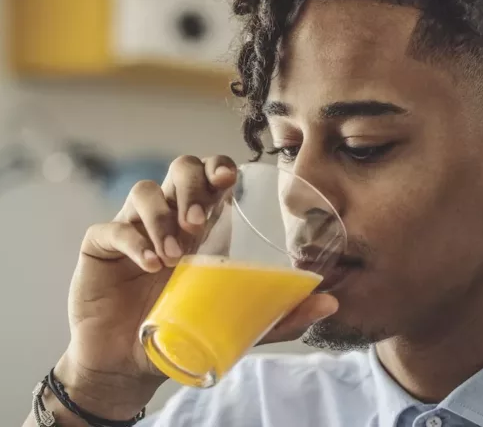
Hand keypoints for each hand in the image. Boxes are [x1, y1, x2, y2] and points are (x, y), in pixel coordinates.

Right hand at [58, 155, 337, 418]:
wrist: (132, 362)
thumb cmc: (186, 328)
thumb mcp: (237, 319)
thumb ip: (280, 313)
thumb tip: (331, 301)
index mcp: (204, 225)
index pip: (213, 177)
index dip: (220, 168)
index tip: (230, 181)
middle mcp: (170, 217)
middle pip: (180, 168)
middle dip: (191, 186)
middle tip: (198, 222)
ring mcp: (135, 227)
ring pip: (144, 191)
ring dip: (162, 216)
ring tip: (174, 257)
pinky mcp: (102, 245)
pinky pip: (112, 227)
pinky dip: (132, 240)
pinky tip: (149, 265)